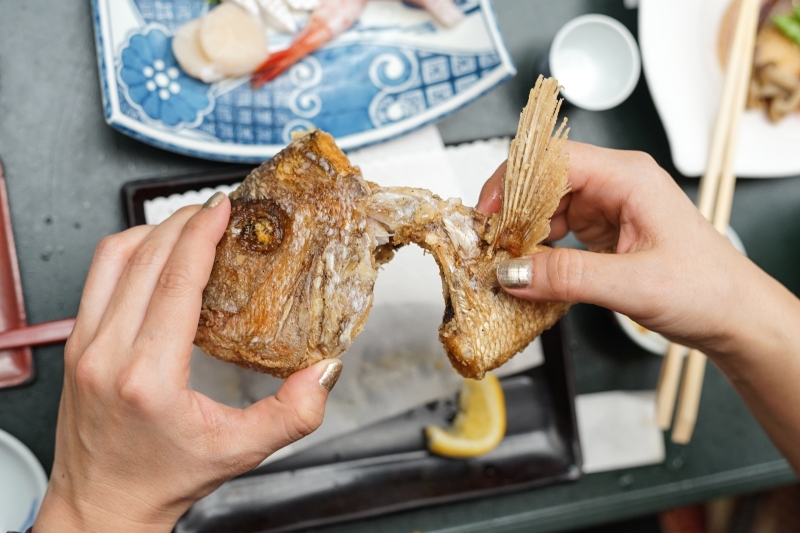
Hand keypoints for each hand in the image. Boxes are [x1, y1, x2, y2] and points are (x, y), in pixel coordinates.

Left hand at [35, 193, 341, 532]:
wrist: (104, 503)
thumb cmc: (161, 478)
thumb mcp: (240, 451)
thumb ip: (292, 414)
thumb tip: (324, 371)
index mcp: (147, 375)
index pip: (174, 281)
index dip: (201, 235)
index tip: (222, 210)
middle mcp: (106, 353)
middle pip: (144, 257)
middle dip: (183, 222)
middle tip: (217, 211)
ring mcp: (83, 345)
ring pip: (113, 258)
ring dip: (154, 230)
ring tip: (189, 225)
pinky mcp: (75, 343)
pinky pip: (98, 275)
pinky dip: (130, 251)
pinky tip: (156, 253)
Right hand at [480, 141, 792, 359]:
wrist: (734, 315)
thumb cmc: (706, 290)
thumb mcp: (633, 285)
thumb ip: (568, 277)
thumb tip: (512, 272)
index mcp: (629, 177)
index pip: (555, 159)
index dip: (514, 180)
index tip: (488, 215)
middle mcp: (617, 184)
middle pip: (545, 179)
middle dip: (513, 209)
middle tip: (490, 245)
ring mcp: (610, 205)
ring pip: (548, 204)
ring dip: (523, 230)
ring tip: (506, 260)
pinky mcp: (605, 229)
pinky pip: (559, 228)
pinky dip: (539, 246)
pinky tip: (531, 267)